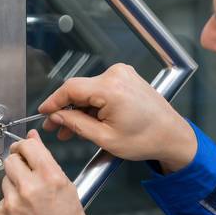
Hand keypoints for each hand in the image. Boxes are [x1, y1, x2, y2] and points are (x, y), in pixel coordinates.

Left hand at [0, 130, 90, 214]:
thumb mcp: (67, 186)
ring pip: (5, 178)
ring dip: (15, 183)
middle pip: (11, 159)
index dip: (26, 145)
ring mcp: (13, 202)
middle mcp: (29, 187)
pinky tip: (24, 210)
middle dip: (19, 163)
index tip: (26, 147)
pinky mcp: (2, 214)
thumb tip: (33, 140)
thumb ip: (47, 160)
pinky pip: (2, 198)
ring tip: (30, 197)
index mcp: (49, 177)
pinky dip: (11, 201)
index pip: (27, 146)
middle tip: (27, 172)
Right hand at [38, 63, 196, 171]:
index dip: (53, 101)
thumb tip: (57, 116)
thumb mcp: (105, 138)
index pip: (70, 88)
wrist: (172, 136)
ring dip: (79, 109)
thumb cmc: (146, 139)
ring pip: (89, 91)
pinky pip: (101, 90)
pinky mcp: (127, 79)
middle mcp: (117, 75)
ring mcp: (123, 75)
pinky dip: (92, 105)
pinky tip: (86, 120)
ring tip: (70, 130)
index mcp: (111, 88)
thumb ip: (77, 124)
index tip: (43, 112)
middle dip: (66, 109)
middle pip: (79, 89)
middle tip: (55, 127)